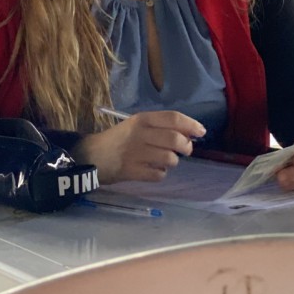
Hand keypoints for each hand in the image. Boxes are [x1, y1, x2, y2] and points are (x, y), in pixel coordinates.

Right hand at [74, 110, 204, 183]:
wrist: (91, 156)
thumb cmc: (119, 140)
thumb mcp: (137, 126)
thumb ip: (161, 127)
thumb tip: (190, 133)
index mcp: (142, 119)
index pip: (173, 118)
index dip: (191, 125)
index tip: (201, 132)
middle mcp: (140, 134)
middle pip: (175, 140)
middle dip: (186, 147)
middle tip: (185, 151)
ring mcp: (135, 153)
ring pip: (170, 159)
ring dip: (172, 162)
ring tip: (163, 161)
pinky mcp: (131, 171)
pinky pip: (158, 175)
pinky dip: (160, 174)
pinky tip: (152, 170)